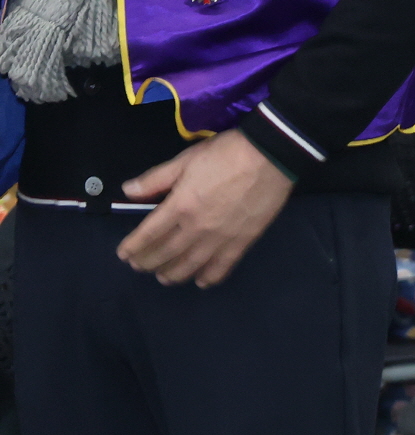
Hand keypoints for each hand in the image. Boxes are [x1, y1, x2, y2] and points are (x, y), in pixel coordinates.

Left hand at [117, 128, 294, 285]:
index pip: (148, 235)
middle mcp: (196, 228)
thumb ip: (156, 178)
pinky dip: (209, 278)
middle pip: (165, 254)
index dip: (132, 247)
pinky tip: (201, 281)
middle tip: (139, 266)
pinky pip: (222, 268)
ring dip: (172, 275)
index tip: (124, 254)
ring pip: (189, 266)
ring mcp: (220, 238)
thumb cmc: (226, 153)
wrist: (271, 155)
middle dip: (147, 262)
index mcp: (179, 206)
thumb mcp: (186, 159)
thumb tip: (128, 191)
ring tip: (164, 276)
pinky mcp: (242, 242)